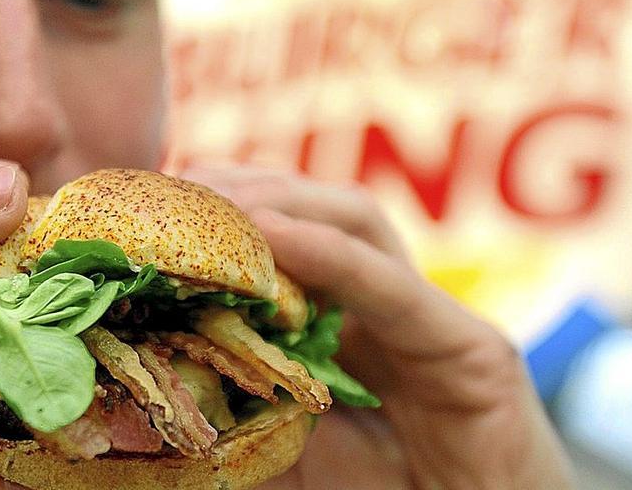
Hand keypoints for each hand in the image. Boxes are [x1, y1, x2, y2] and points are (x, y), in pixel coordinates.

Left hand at [181, 166, 574, 489]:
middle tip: (177, 185)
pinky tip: (269, 232)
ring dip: (280, 199)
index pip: (289, 231)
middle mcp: (388, 299)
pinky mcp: (471, 347)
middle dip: (246, 187)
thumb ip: (241, 409)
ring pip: (356, 220)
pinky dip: (327, 252)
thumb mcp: (288, 446)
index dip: (227, 206)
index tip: (161, 201)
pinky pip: (390, 286)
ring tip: (213, 201)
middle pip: (318, 208)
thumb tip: (160, 381)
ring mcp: (432, 315)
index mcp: (348, 314)